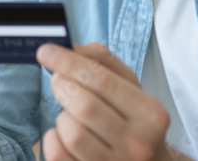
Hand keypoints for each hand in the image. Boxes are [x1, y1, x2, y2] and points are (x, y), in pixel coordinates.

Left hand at [37, 42, 175, 160]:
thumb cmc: (134, 123)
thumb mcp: (131, 90)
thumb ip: (104, 63)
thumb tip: (70, 48)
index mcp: (151, 114)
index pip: (103, 80)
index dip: (69, 62)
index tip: (46, 51)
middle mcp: (138, 143)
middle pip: (85, 105)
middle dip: (63, 85)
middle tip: (57, 79)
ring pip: (71, 132)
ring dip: (63, 117)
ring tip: (71, 114)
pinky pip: (58, 155)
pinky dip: (53, 139)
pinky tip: (64, 135)